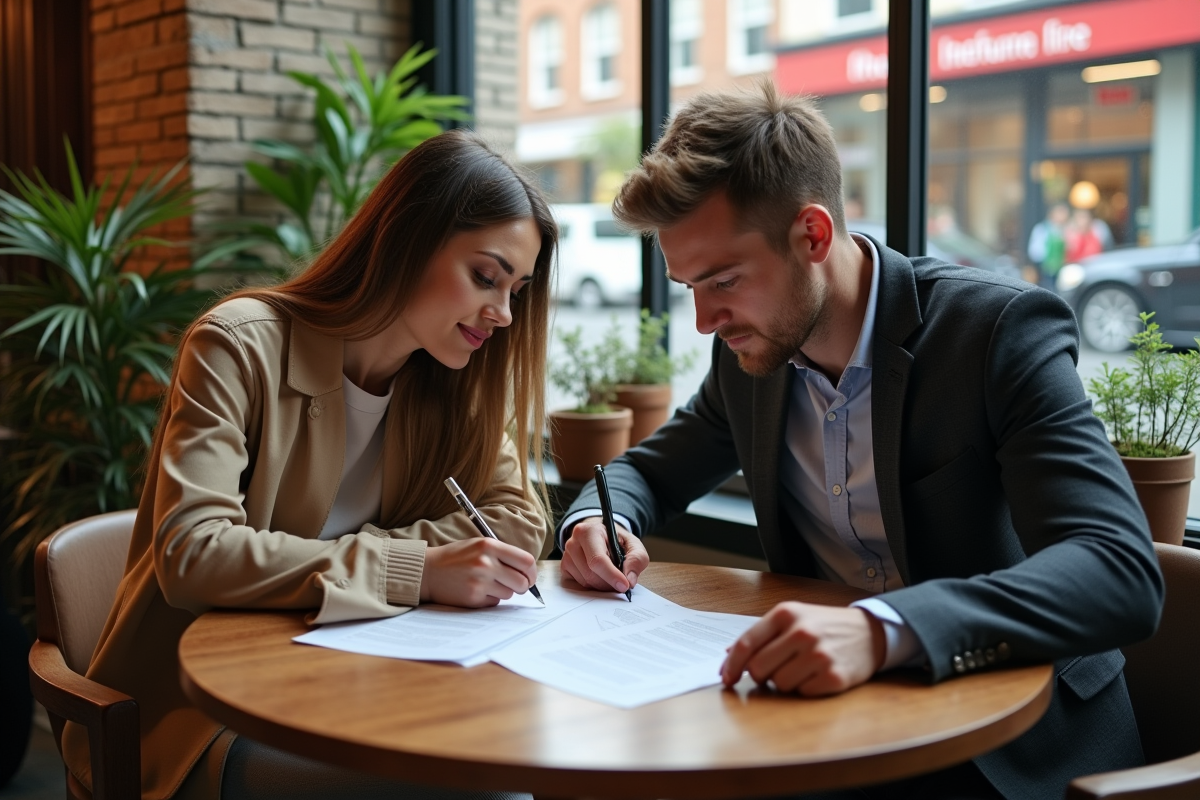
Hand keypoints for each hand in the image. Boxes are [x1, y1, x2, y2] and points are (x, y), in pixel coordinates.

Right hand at [419, 538, 537, 606]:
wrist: (428, 570)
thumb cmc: (456, 557)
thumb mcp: (479, 545)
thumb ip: (502, 554)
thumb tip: (528, 571)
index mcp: (489, 545)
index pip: (526, 561)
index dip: (532, 572)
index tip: (530, 577)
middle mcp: (485, 563)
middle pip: (522, 581)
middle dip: (523, 586)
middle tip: (516, 585)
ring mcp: (479, 582)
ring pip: (509, 593)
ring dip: (503, 591)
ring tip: (486, 583)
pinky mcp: (473, 598)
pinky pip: (494, 602)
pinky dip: (490, 598)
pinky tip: (476, 590)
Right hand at [561, 517, 648, 593]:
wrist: (601, 537)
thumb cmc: (616, 541)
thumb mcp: (633, 545)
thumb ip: (636, 559)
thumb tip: (630, 579)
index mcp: (589, 531)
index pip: (597, 559)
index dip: (612, 575)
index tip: (625, 585)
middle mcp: (573, 542)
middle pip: (591, 574)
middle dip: (609, 583)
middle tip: (622, 582)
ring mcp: (566, 556)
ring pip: (585, 582)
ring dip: (602, 586)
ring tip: (611, 576)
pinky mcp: (565, 568)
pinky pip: (579, 586)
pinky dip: (593, 586)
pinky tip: (600, 577)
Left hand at [720, 602, 885, 695]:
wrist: (869, 633)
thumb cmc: (823, 626)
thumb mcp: (792, 617)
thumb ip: (761, 634)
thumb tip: (728, 655)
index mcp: (785, 614)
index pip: (746, 644)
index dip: (732, 665)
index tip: (726, 678)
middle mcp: (802, 632)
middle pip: (758, 668)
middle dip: (760, 675)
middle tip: (773, 670)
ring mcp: (819, 655)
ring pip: (779, 684)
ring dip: (784, 681)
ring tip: (801, 668)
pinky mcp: (834, 677)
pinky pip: (802, 693)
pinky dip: (805, 688)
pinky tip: (816, 675)